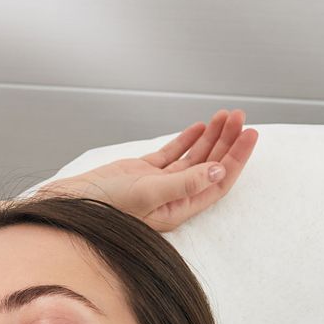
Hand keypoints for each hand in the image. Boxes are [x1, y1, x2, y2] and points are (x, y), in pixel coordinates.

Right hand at [42, 108, 259, 232]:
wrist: (73, 201)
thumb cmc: (106, 206)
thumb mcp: (149, 193)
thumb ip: (186, 183)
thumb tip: (220, 171)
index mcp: (179, 208)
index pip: (218, 181)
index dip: (237, 158)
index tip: (250, 134)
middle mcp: (173, 197)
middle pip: (210, 166)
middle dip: (227, 141)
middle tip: (239, 116)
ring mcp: (159, 183)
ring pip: (194, 158)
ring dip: (210, 137)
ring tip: (224, 115)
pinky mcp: (144, 172)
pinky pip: (173, 154)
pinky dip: (186, 140)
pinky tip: (200, 126)